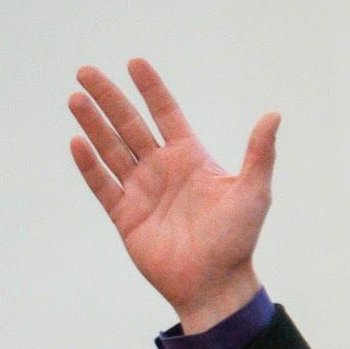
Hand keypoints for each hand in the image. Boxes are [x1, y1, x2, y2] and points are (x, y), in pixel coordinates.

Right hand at [68, 59, 278, 330]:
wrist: (215, 286)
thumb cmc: (238, 240)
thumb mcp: (253, 193)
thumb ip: (259, 153)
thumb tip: (274, 114)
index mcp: (190, 157)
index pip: (166, 113)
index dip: (151, 89)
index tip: (134, 63)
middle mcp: (162, 169)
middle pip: (129, 124)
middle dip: (108, 98)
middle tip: (85, 72)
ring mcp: (142, 191)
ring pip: (111, 149)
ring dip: (93, 125)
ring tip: (75, 99)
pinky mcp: (126, 216)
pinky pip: (103, 185)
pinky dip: (89, 165)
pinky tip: (77, 142)